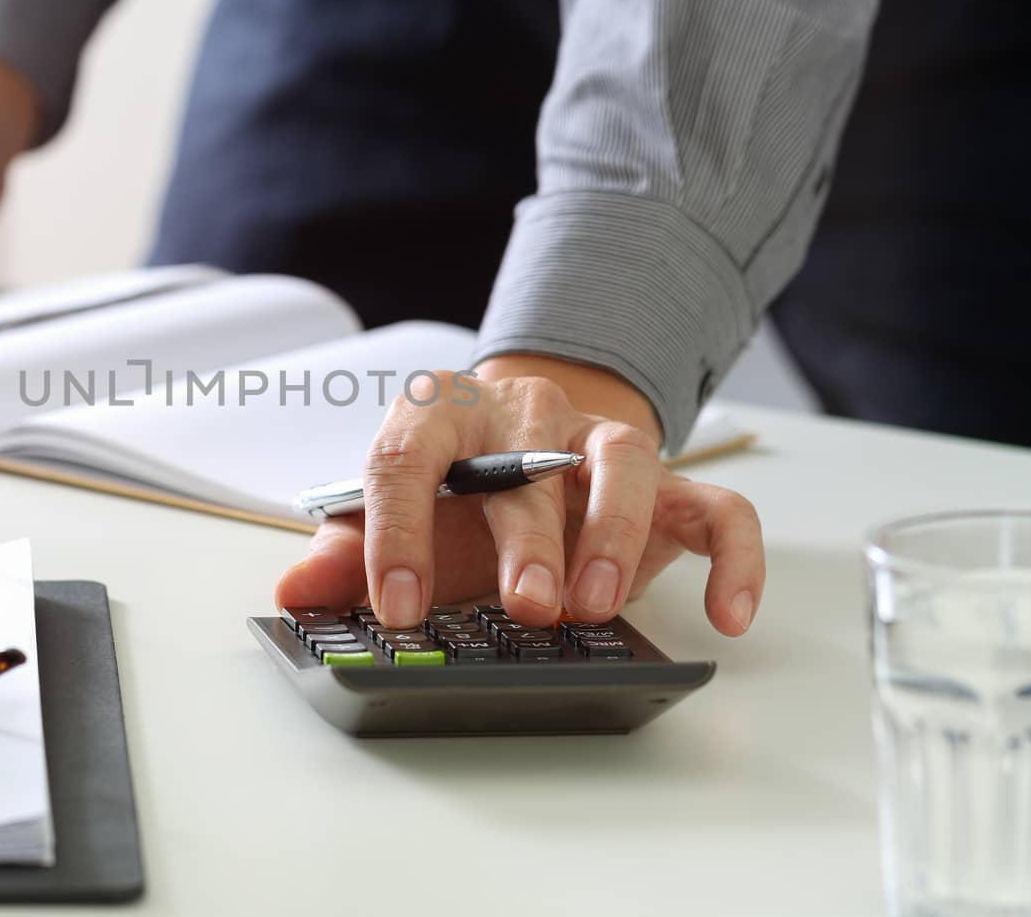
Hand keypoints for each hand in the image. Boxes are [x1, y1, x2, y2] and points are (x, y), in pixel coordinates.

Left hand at [275, 355, 764, 634]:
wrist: (531, 441)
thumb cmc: (459, 489)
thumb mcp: (400, 518)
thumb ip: (348, 552)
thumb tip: (297, 589)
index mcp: (441, 415)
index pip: (408, 457)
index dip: (397, 532)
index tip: (397, 606)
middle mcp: (524, 417)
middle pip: (526, 465)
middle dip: (527, 540)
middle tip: (525, 606)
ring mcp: (600, 443)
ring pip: (621, 462)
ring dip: (611, 532)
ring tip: (596, 604)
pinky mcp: (668, 483)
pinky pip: (719, 508)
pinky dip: (733, 559)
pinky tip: (727, 616)